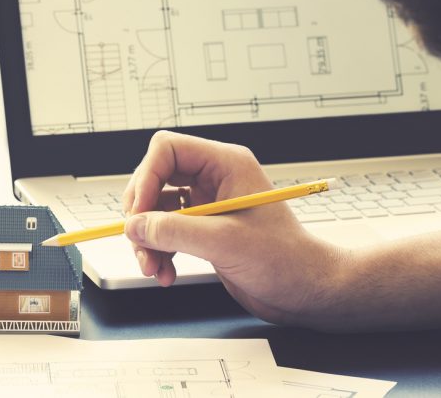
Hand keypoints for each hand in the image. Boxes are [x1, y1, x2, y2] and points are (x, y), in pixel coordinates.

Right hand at [122, 131, 350, 324]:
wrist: (305, 291)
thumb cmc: (284, 259)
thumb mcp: (225, 242)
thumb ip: (175, 231)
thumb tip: (134, 226)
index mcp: (226, 164)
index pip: (168, 149)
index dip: (146, 177)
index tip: (138, 212)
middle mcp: (214, 178)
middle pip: (156, 178)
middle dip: (143, 214)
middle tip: (140, 243)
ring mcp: (208, 203)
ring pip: (157, 209)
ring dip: (148, 239)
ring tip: (154, 268)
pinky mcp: (205, 228)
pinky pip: (167, 230)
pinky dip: (160, 251)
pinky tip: (166, 273)